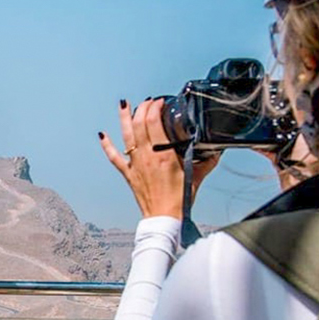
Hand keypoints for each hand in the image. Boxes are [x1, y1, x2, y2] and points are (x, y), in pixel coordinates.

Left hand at [99, 99, 217, 218]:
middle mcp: (146, 156)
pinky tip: (103, 135)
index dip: (155, 107)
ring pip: (126, 135)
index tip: (160, 102)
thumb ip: (207, 161)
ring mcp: (135, 164)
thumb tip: (216, 152)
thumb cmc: (179, 200)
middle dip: (142, 108)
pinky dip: (107, 145)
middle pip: (139, 123)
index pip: (154, 121)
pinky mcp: (129, 173)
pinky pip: (114, 157)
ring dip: (124, 118)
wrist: (164, 218)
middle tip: (147, 101)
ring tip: (123, 104)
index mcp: (163, 154)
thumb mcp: (197, 176)